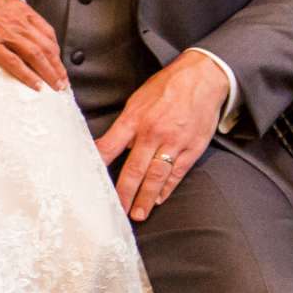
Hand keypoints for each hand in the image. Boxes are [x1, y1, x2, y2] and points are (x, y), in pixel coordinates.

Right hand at [0, 0, 67, 92]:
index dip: (55, 48)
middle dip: (57, 66)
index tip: (58, 60)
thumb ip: (11, 8)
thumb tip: (18, 15)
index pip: (46, 31)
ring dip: (48, 73)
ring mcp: (3, 33)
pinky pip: (13, 63)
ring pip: (35, 56)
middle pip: (45, 46)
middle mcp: (16, 21)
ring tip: (55, 86)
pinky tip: (35, 84)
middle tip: (62, 80)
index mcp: (18, 9)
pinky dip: (27, 75)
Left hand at [95, 53, 227, 220]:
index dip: (99, 165)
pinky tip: (159, 198)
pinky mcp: (192, 148)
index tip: (90, 182)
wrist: (202, 78)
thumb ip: (126, 125)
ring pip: (156, 176)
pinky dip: (167, 188)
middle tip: (116, 210)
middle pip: (134, 169)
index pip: (110, 146)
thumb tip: (112, 147)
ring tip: (138, 214)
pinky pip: (177, 173)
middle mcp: (152, 132)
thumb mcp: (137, 100)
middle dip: (123, 193)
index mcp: (134, 119)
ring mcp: (174, 142)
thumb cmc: (166, 88)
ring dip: (145, 198)